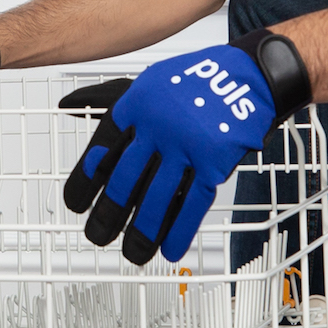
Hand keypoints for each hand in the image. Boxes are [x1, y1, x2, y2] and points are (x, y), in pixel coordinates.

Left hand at [61, 42, 278, 265]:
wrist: (251, 75)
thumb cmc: (201, 81)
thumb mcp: (152, 82)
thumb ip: (116, 103)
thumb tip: (75, 114)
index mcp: (138, 104)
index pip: (103, 149)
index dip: (86, 180)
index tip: (76, 204)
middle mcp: (158, 126)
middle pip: (125, 180)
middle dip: (109, 214)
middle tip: (98, 234)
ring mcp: (187, 146)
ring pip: (157, 198)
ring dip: (143, 232)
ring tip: (133, 253)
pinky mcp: (214, 162)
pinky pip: (193, 202)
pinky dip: (180, 230)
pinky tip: (170, 249)